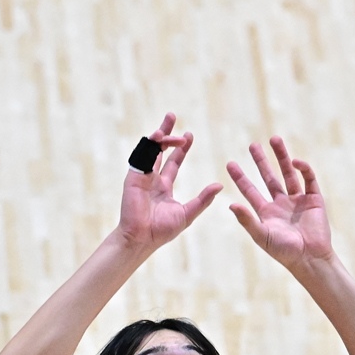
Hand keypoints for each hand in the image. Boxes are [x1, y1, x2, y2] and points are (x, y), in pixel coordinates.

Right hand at [115, 113, 221, 252]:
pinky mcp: (134, 177)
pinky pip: (141, 155)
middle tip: (172, 116)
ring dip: (160, 134)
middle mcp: (152, 179)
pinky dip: (150, 144)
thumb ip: (203, 199)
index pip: (173, 162)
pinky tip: (160, 135)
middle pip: (159, 149)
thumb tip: (220, 185)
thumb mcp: (187, 213)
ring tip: (170, 121)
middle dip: (167, 133)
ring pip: (150, 149)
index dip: (181, 148)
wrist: (141, 239)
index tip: (189, 135)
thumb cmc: (161, 231)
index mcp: (163, 187)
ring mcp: (142, 176)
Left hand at [228, 136, 331, 269]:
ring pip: (288, 173)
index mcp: (266, 212)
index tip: (230, 163)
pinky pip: (308, 179)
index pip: (250, 190)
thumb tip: (231, 204)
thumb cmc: (284, 252)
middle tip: (252, 145)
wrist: (310, 258)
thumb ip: (247, 219)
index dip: (240, 177)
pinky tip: (295, 161)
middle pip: (269, 177)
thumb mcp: (262, 235)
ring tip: (274, 139)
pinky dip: (303, 169)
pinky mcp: (314, 199)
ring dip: (282, 157)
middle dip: (261, 161)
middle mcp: (281, 204)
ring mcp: (297, 200)